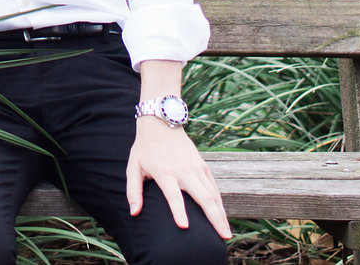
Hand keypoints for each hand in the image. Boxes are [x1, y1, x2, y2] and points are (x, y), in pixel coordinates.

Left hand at [126, 117, 229, 239]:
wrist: (161, 122)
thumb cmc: (144, 148)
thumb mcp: (133, 167)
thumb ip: (133, 191)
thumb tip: (134, 213)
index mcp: (165, 173)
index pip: (173, 196)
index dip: (178, 212)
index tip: (184, 227)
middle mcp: (184, 171)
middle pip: (203, 197)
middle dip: (214, 218)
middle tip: (223, 237)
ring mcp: (196, 168)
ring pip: (213, 194)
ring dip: (221, 213)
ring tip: (226, 233)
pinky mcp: (202, 165)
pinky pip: (213, 186)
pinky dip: (219, 202)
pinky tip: (223, 215)